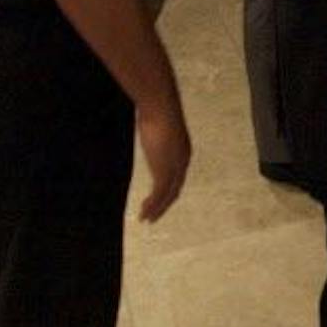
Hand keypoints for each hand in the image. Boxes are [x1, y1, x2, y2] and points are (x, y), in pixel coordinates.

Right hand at [135, 96, 190, 221]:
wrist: (161, 108)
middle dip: (164, 203)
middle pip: (175, 188)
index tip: (157, 196)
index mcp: (182, 150)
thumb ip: (154, 126)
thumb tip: (147, 117)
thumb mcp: (157, 121)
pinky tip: (144, 213)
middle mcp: (182, 161)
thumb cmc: (157, 109)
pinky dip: (152, 207)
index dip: (169, 187)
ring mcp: (175, 168)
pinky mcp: (165, 171)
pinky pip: (159, 195)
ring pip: (167, 195)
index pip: (177, 175)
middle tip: (154, 215)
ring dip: (157, 209)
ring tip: (146, 219)